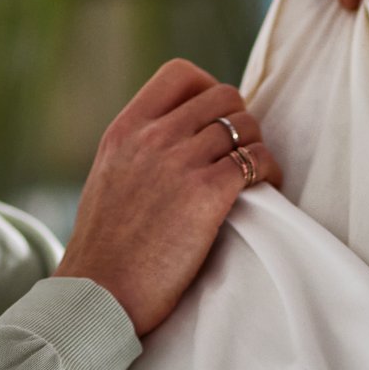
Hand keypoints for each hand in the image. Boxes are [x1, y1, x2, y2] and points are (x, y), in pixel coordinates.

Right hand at [54, 60, 282, 339]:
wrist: (99, 293)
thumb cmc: (105, 252)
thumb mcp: (109, 180)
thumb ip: (138, 153)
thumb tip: (175, 143)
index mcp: (126, 129)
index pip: (181, 75)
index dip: (210, 91)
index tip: (215, 123)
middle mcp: (153, 137)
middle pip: (224, 97)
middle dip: (240, 122)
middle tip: (240, 156)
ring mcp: (180, 162)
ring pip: (245, 126)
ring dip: (257, 149)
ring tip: (254, 178)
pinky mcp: (206, 194)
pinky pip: (257, 160)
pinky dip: (269, 172)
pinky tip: (264, 193)